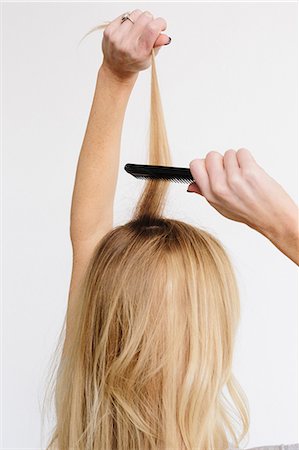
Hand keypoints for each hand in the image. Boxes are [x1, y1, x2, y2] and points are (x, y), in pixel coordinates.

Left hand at [101, 9, 169, 80]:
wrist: (116, 69)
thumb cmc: (134, 63)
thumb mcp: (149, 58)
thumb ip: (157, 45)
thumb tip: (165, 37)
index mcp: (139, 52)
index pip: (152, 28)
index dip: (160, 23)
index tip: (161, 26)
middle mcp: (127, 44)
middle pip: (145, 17)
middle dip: (150, 20)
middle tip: (148, 29)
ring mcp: (116, 37)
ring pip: (134, 14)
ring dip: (139, 20)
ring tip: (137, 31)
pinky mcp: (109, 31)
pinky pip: (124, 15)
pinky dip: (129, 20)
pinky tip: (128, 30)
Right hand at [188, 149, 298, 263]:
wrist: (273, 218)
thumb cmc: (250, 213)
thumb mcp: (222, 208)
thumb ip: (205, 194)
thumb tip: (192, 185)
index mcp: (210, 195)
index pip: (195, 166)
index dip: (205, 164)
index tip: (213, 168)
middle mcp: (220, 187)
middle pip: (211, 155)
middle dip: (222, 160)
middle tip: (231, 171)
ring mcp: (235, 179)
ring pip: (229, 153)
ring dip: (237, 160)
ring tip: (244, 174)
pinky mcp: (250, 171)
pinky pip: (242, 152)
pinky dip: (247, 159)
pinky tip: (251, 171)